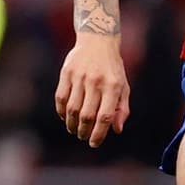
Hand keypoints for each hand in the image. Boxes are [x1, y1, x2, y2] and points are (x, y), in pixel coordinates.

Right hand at [55, 33, 130, 147]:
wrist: (98, 40)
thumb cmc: (113, 68)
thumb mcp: (123, 85)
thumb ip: (122, 108)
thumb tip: (117, 130)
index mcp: (113, 85)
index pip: (105, 115)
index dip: (99, 133)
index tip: (94, 143)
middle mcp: (96, 81)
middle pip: (87, 115)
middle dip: (84, 131)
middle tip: (84, 137)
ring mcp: (80, 77)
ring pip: (72, 109)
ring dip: (72, 124)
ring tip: (75, 130)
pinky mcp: (66, 73)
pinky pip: (60, 98)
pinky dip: (61, 112)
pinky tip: (65, 117)